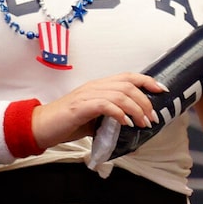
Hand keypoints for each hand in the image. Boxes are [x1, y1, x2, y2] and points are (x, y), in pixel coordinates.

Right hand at [33, 72, 165, 148]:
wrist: (40, 126)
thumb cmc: (67, 123)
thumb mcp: (94, 116)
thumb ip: (111, 114)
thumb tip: (132, 123)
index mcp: (98, 86)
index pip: (127, 76)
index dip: (147, 81)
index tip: (162, 90)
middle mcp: (94, 86)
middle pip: (128, 85)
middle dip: (145, 101)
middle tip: (150, 118)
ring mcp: (86, 95)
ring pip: (120, 94)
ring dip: (136, 109)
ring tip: (141, 123)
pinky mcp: (80, 107)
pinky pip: (106, 105)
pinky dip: (120, 113)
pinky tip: (125, 123)